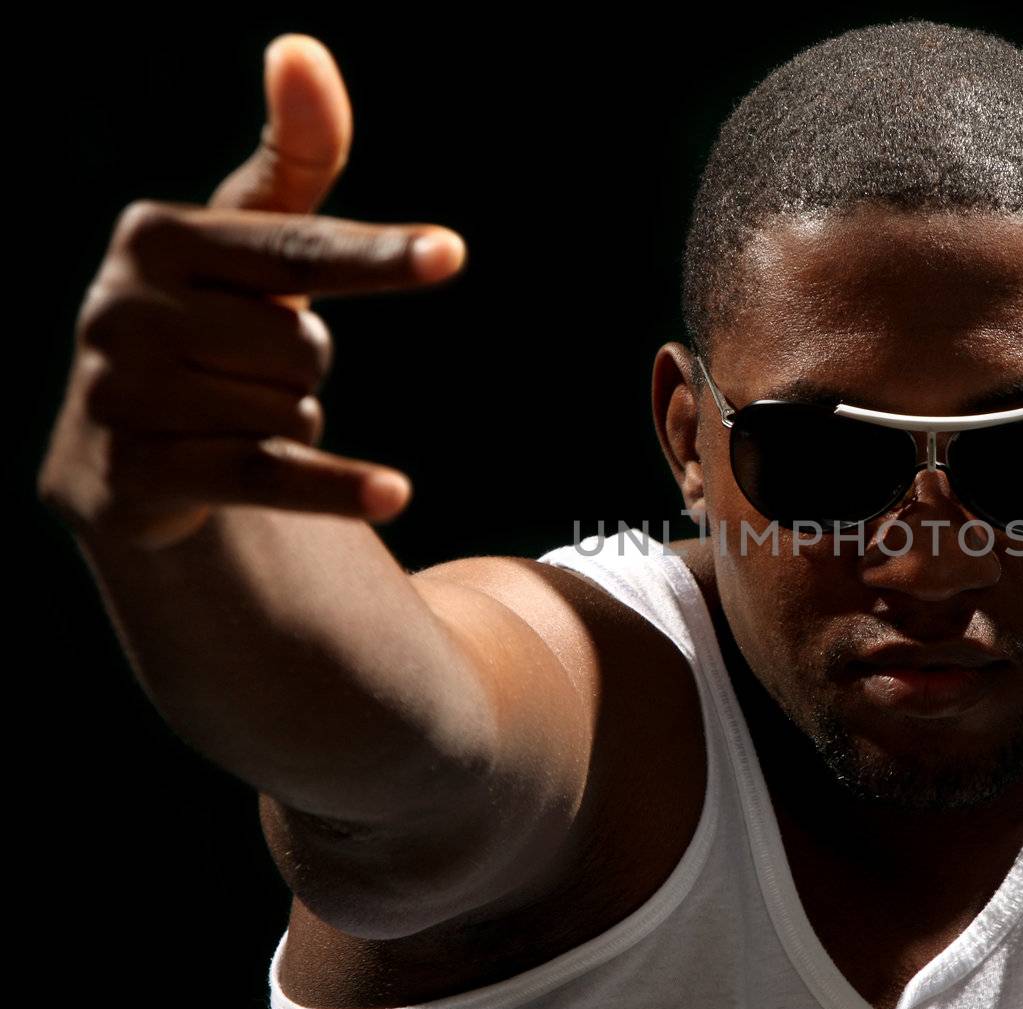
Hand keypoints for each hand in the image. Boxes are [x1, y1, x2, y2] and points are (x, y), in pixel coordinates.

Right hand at [37, 34, 465, 550]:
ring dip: (290, 423)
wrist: (118, 445)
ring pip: (295, 412)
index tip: (450, 254)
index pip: (300, 250)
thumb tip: (301, 48)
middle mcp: (123, 308)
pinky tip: (396, 493)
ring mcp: (123, 393)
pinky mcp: (141, 472)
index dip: (379, 259)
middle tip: (245, 368)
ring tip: (228, 414)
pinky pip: (272, 476)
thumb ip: (292, 159)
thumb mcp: (247, 241)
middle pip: (308, 348)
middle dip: (303, 367)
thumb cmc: (206, 317)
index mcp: (157, 236)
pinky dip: (336, 486)